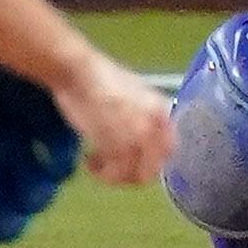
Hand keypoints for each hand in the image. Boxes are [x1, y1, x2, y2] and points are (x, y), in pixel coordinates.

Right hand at [55, 51, 177, 185]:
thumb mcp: (135, 92)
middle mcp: (155, 128)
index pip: (169, 151)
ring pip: (132, 174)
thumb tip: (145, 137)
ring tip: (97, 164)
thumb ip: (146, 116)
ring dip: (113, 175)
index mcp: (163, 113)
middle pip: (153, 169)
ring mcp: (136, 138)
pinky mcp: (114, 145)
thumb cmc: (100, 78)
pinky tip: (89, 160)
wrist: (78, 72)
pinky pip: (113, 171)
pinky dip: (100, 172)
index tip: (133, 161)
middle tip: (114, 169)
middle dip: (132, 175)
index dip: (151, 161)